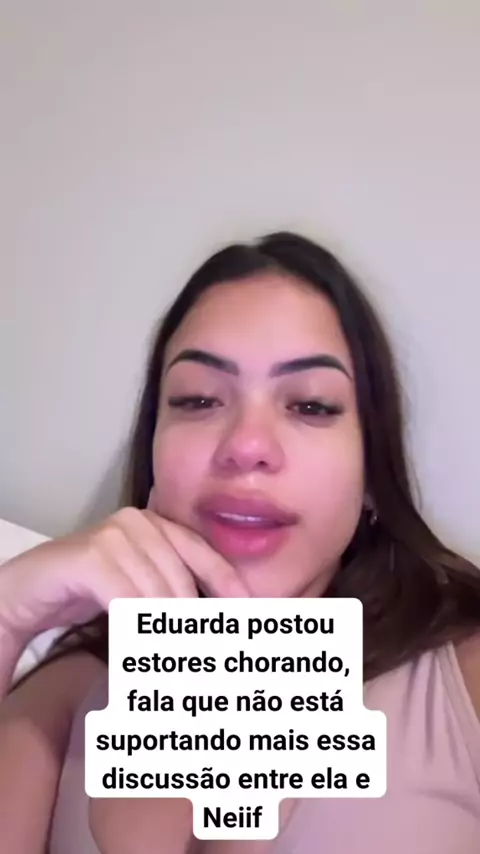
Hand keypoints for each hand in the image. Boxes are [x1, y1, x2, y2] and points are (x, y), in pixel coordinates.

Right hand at [0, 507, 248, 653]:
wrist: (24, 591)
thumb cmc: (84, 592)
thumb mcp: (138, 589)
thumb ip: (171, 594)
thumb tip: (213, 620)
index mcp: (157, 524)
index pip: (205, 556)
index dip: (229, 588)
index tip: (249, 618)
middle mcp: (139, 522)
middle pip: (183, 584)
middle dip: (193, 627)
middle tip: (203, 663)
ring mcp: (114, 535)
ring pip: (158, 598)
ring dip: (167, 640)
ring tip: (175, 671)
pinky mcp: (91, 557)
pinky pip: (128, 605)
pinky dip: (137, 636)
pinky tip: (139, 658)